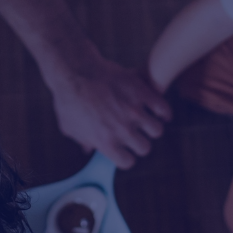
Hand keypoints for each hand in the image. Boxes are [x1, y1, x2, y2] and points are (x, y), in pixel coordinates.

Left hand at [49, 51, 172, 168]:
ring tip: (146, 120)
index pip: (127, 162)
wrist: (75, 70)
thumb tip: (88, 149)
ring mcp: (133, 111)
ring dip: (151, 127)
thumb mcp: (69, 126)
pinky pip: (163, 109)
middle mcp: (122, 130)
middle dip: (139, 142)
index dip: (126, 156)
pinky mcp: (141, 92)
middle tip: (135, 134)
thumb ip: (82, 140)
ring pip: (157, 130)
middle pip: (144, 148)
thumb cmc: (68, 98)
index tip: (124, 149)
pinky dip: (164, 111)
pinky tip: (159, 110)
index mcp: (105, 142)